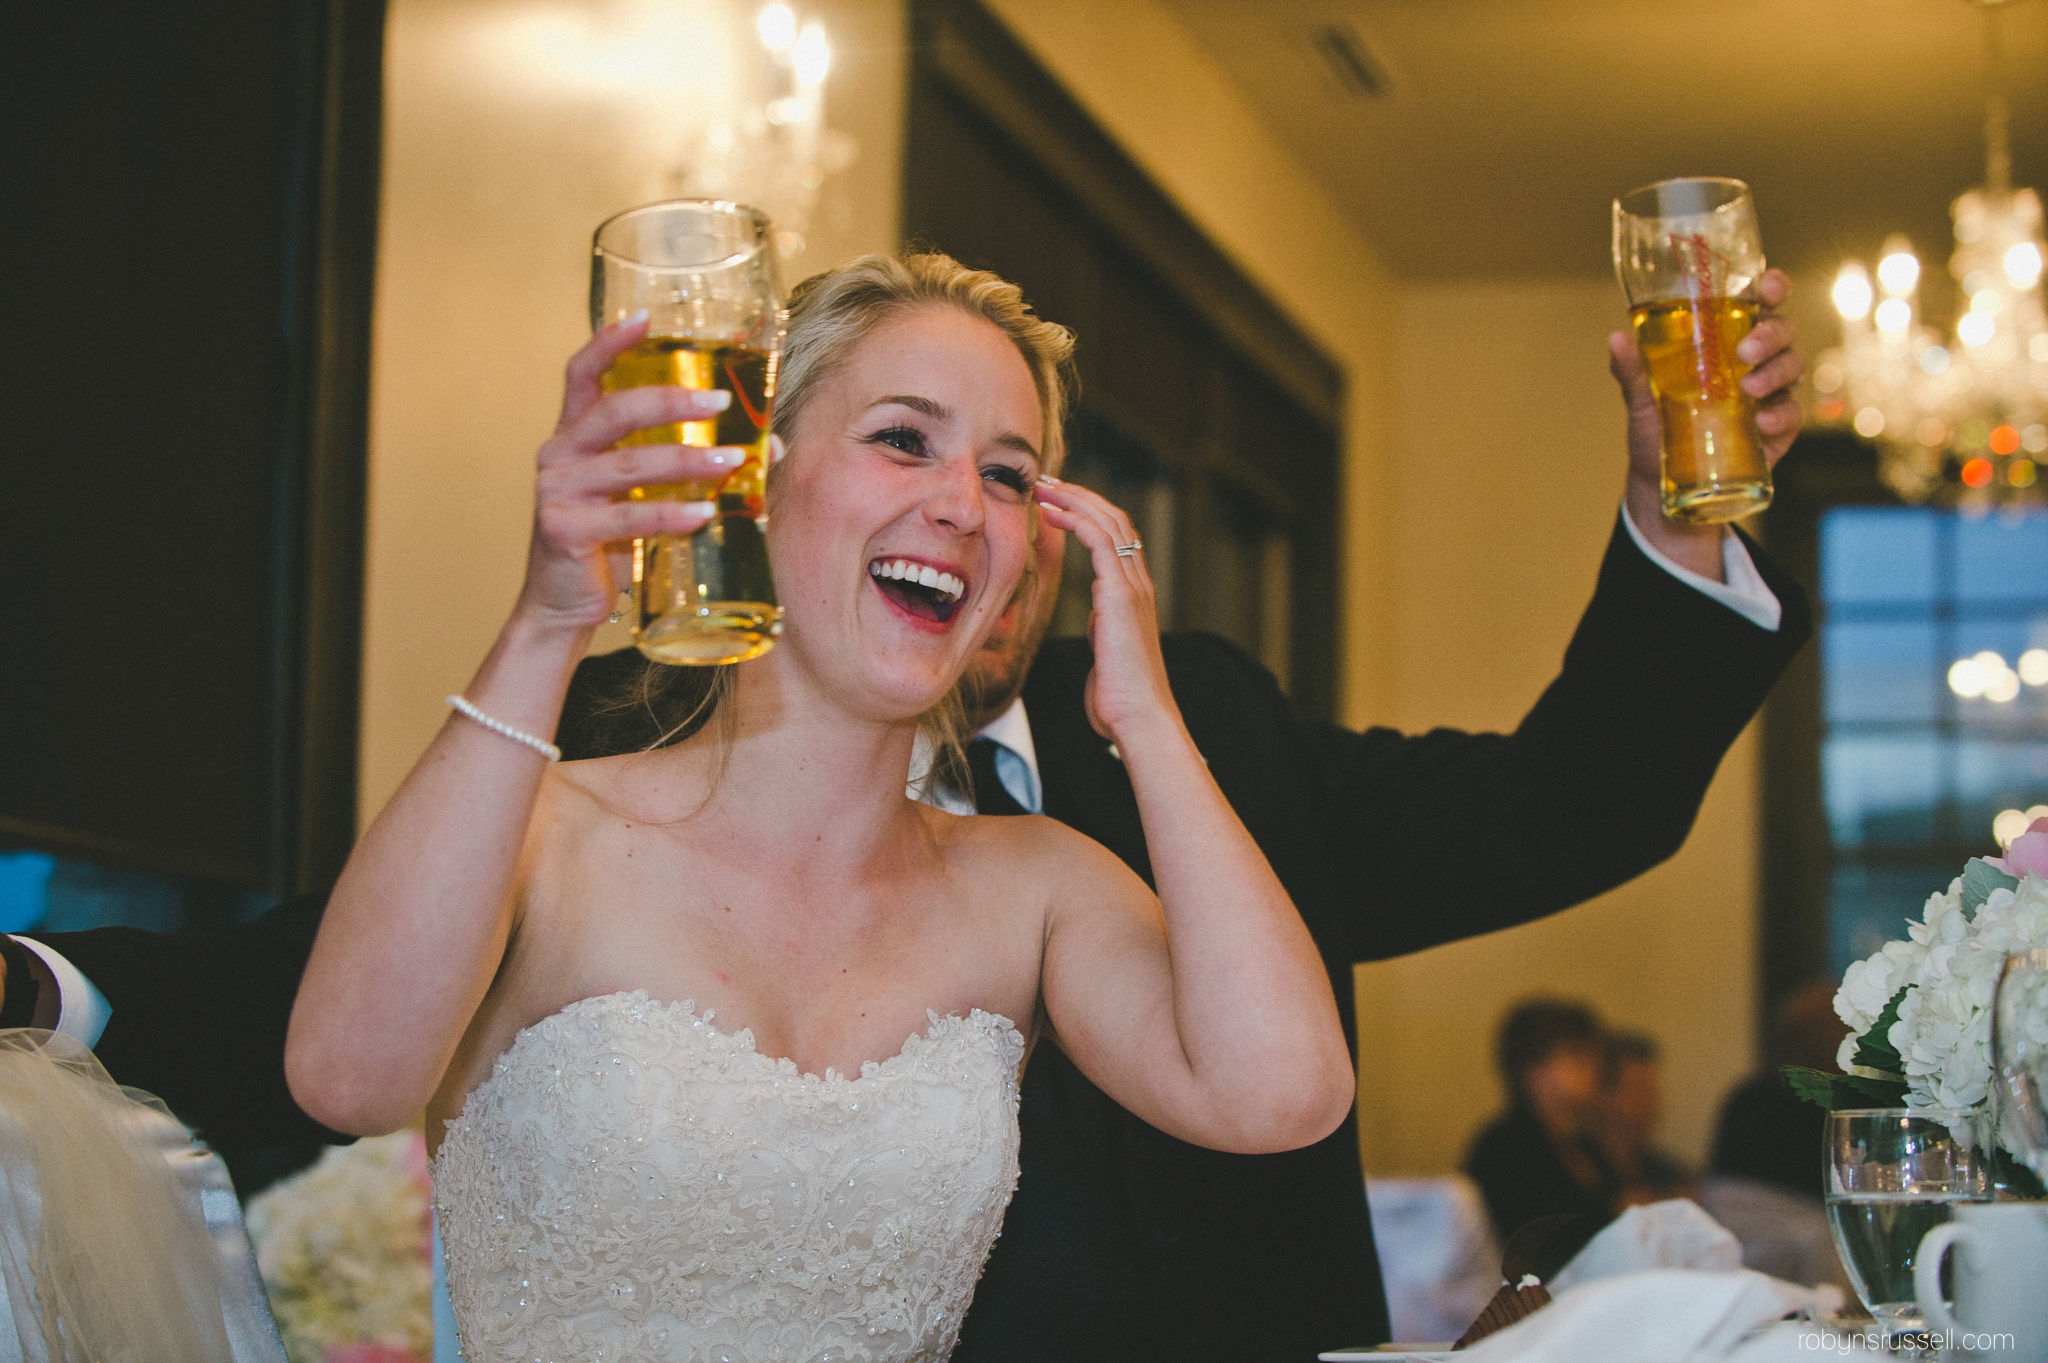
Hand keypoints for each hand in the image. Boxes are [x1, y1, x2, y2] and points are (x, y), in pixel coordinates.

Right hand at [515, 315, 757, 632]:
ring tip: (732, 460)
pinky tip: (703, 513)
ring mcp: (557, 492)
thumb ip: (688, 466)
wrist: (563, 605)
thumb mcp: (641, 495)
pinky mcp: (564, 530)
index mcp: (572, 435)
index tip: (646, 318)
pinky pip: (627, 517)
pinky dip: (670, 514)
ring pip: (629, 465)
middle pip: (613, 411)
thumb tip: (771, 446)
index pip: (581, 374)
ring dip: (686, 461)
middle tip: (719, 402)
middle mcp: (559, 454)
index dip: (609, 342)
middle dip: (670, 401)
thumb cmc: (607, 543)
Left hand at [1031, 479, 1176, 742]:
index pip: (1117, 538)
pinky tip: (1051, 513)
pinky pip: (1100, 542)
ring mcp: (1133, 587)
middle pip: (1114, 520)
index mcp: (1134, 595)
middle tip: (1046, 481)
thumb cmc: (1119, 697)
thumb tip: (1095, 621)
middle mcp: (1138, 584)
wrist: (1139, 718)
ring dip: (1074, 499)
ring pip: (1108, 522)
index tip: (1057, 502)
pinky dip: (1076, 520)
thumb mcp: (1107, 652)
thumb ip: (1103, 629)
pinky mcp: (1121, 595)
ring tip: (1043, 487)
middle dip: (1079, 495)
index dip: (1088, 514)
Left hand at [1608, 267, 1803, 574]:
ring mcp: (1768, 393)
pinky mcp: (1777, 427)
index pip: (1758, 302)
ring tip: (1750, 390)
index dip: (1771, 287)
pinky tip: (1762, 422)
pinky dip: (1782, 415)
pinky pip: (1793, 414)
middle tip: (1745, 353)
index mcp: (1724, 340)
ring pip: (1793, 366)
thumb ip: (1632, 370)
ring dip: (1776, 373)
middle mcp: (1752, 360)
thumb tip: (1616, 338)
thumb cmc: (1655, 430)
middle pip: (1781, 330)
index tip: (1766, 289)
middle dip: (1770, 335)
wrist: (1661, 484)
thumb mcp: (1640, 399)